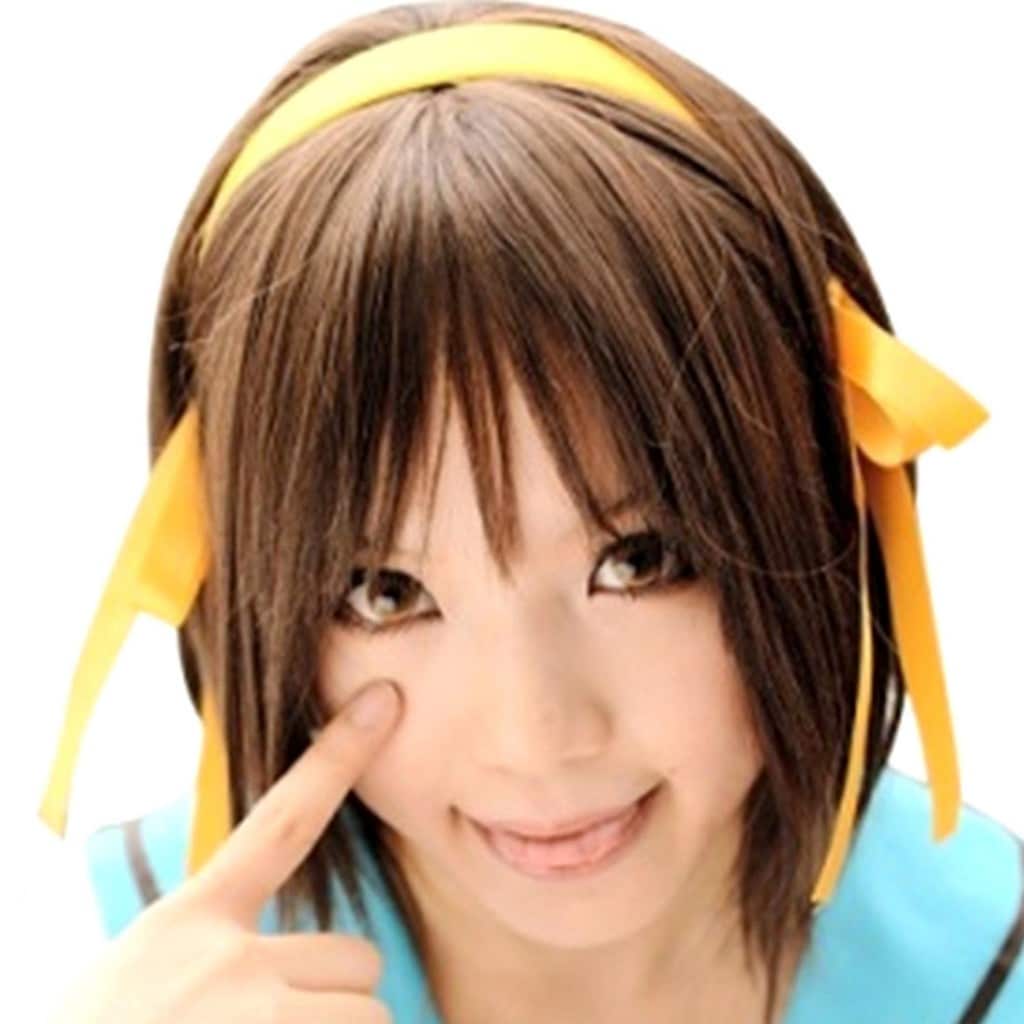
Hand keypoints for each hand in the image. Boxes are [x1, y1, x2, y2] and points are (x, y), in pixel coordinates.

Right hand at [51, 679, 402, 1023]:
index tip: (387, 700)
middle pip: (360, 961)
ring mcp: (256, 1018)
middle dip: (338, 1002)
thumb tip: (302, 976)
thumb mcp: (140, 979)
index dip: (338, 757)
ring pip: (369, 1021)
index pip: (283, 821)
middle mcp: (229, 959)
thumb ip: (216, 956)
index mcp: (190, 922)